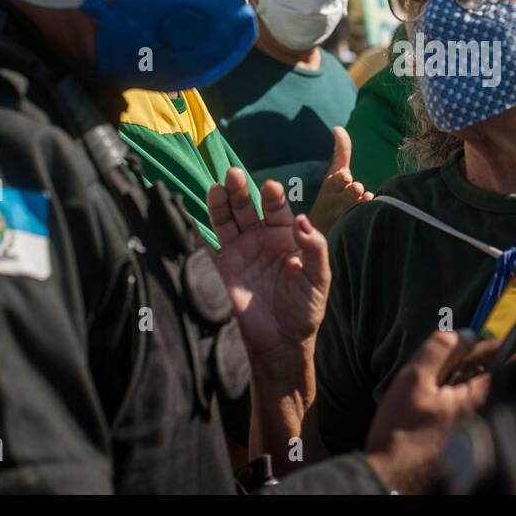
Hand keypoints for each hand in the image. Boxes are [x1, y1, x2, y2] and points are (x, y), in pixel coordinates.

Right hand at [208, 167, 329, 357]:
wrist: (282, 341)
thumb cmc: (305, 308)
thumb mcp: (318, 277)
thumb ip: (314, 247)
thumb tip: (302, 220)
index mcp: (287, 235)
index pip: (278, 208)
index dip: (273, 196)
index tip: (270, 187)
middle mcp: (262, 238)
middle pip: (248, 207)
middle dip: (241, 190)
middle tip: (233, 174)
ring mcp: (241, 250)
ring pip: (227, 219)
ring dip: (221, 203)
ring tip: (217, 186)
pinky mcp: (223, 267)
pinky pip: (210, 244)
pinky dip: (202, 228)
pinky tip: (196, 212)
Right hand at [308, 126, 371, 233]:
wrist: (320, 233)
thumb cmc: (332, 197)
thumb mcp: (333, 175)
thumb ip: (340, 152)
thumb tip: (338, 127)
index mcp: (330, 187)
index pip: (335, 181)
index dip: (341, 180)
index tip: (347, 178)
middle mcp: (332, 204)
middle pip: (348, 195)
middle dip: (353, 192)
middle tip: (357, 189)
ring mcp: (339, 220)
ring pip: (356, 209)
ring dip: (362, 204)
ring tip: (362, 200)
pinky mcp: (345, 233)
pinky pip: (361, 224)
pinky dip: (365, 218)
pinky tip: (367, 216)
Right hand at [364, 324, 515, 492]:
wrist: (394, 476)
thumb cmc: (401, 432)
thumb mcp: (413, 380)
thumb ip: (441, 349)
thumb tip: (468, 334)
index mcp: (484, 396)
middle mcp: (493, 412)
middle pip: (509, 370)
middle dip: (492, 355)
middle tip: (465, 353)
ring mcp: (488, 424)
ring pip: (495, 385)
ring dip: (480, 373)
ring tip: (450, 379)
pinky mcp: (479, 435)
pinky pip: (485, 402)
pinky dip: (473, 391)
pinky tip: (449, 397)